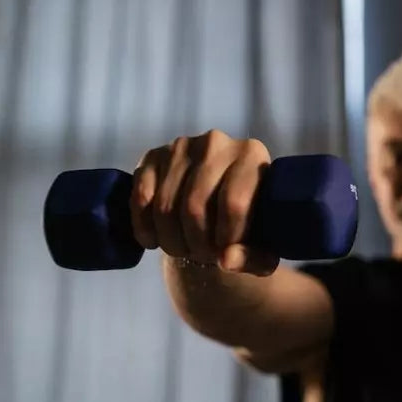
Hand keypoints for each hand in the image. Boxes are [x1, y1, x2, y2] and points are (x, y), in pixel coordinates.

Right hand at [130, 129, 278, 275]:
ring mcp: (181, 146)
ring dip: (172, 240)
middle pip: (195, 206)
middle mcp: (216, 142)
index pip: (234, 202)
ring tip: (185, 249)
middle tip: (203, 256)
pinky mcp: (152, 155)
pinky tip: (155, 241)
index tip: (225, 253)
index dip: (226, 237)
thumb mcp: (261, 247)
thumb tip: (226, 259)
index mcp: (252, 155)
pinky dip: (145, 227)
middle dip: (196, 243)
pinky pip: (141, 198)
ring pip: (166, 206)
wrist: (216, 204)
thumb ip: (252, 257)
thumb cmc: (247, 226)